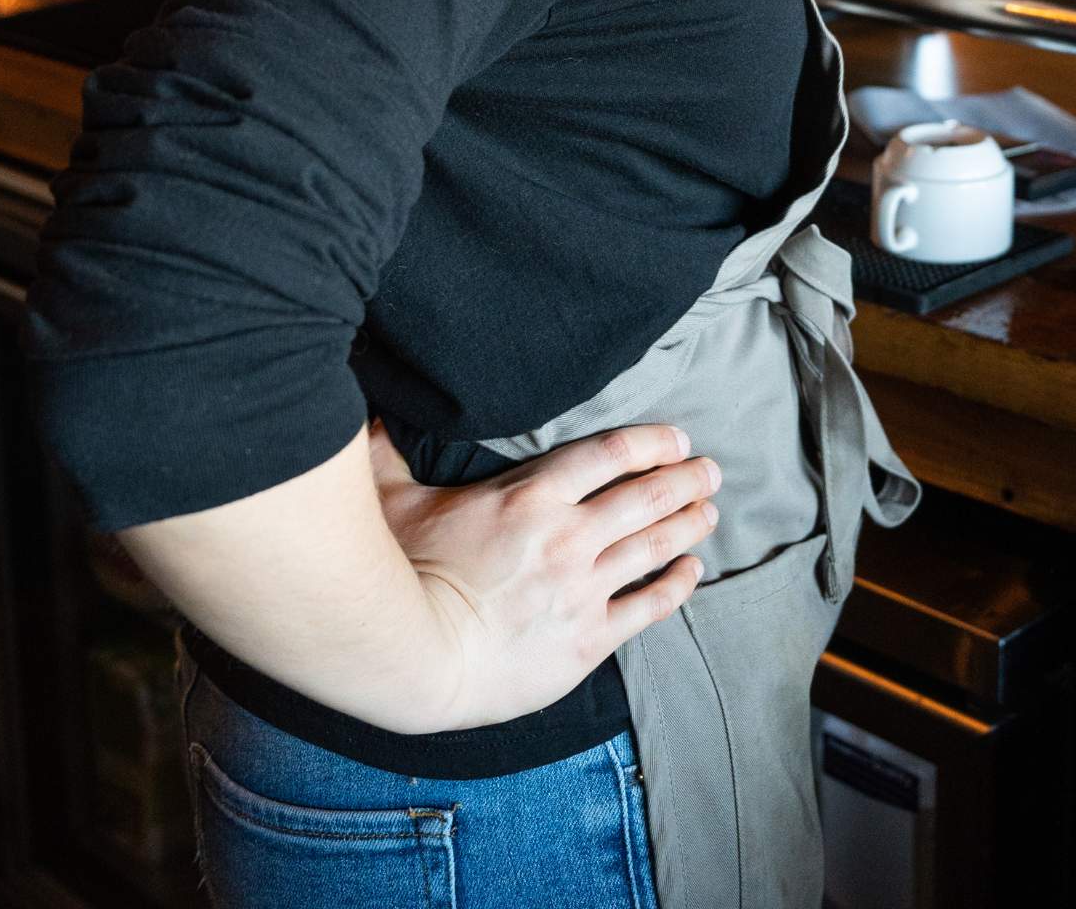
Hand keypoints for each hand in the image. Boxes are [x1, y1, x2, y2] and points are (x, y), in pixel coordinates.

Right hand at [366, 415, 720, 728]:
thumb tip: (363, 415)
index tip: (678, 438)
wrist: (415, 660)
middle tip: (712, 471)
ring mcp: (582, 589)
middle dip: (686, 480)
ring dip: (689, 526)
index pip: (609, 454)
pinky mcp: (586, 641)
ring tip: (711, 512)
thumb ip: (386, 454)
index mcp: (530, 496)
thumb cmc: (402, 576)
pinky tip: (692, 572)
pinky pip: (646, 607)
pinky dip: (676, 587)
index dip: (652, 442)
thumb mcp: (393, 502)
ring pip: (655, 547)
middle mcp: (567, 536)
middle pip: (646, 497)